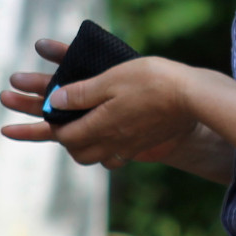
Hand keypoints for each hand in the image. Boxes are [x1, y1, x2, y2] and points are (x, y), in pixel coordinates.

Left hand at [0, 41, 197, 169]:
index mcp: (100, 126)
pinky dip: (107, 149)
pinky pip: (118, 155)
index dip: (49, 125)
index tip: (41, 113)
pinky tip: (111, 136)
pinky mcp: (144, 144)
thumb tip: (53, 102)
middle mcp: (112, 142)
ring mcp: (129, 146)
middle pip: (79, 152)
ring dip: (84, 146)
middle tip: (57, 126)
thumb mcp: (111, 79)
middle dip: (65, 140)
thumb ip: (81, 93)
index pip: (64, 135)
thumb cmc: (152, 81)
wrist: (194, 98)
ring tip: (80, 131)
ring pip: (98, 156)